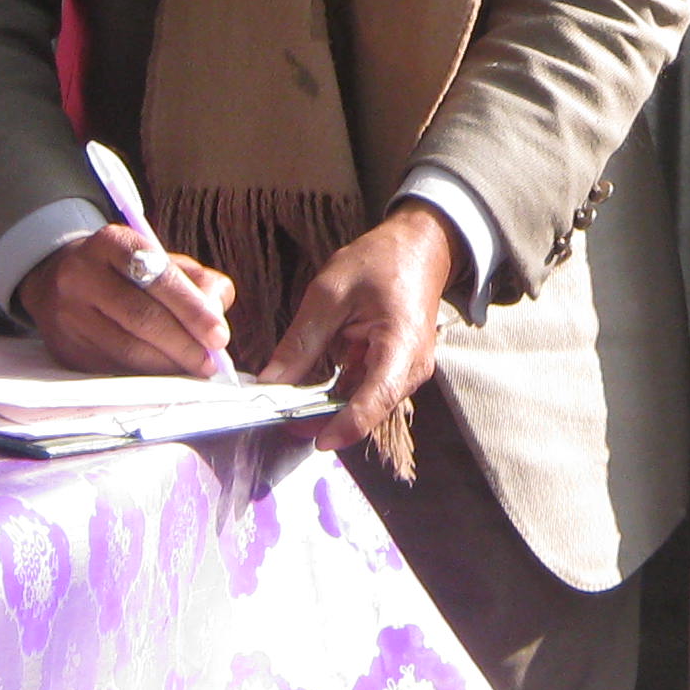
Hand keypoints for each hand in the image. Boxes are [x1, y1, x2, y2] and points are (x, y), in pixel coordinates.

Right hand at [17, 230, 235, 377]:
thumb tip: (215, 317)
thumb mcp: (163, 260)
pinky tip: (165, 373)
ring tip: (193, 368)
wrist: (61, 282)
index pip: (157, 276)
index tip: (219, 336)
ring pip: (127, 348)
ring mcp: (68, 314)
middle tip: (210, 361)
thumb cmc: (128, 274)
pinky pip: (113, 367)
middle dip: (183, 343)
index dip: (191, 309)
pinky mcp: (65, 348)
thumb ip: (198, 282)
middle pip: (141, 316)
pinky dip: (146, 374)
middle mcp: (82, 274)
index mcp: (112, 242)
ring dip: (168, 364)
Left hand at [259, 204, 456, 452]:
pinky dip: (340, 392)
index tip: (316, 441)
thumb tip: (271, 382)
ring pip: (366, 403)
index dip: (345, 426)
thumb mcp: (329, 293)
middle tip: (283, 419)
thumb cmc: (379, 261)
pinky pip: (367, 391)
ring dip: (331, 407)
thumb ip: (301, 342)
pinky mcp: (399, 370)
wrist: (419, 248)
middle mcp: (412, 366)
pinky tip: (312, 388)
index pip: (375, 398)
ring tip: (291, 404)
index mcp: (401, 344)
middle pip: (370, 409)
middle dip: (328, 418)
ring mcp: (408, 371)